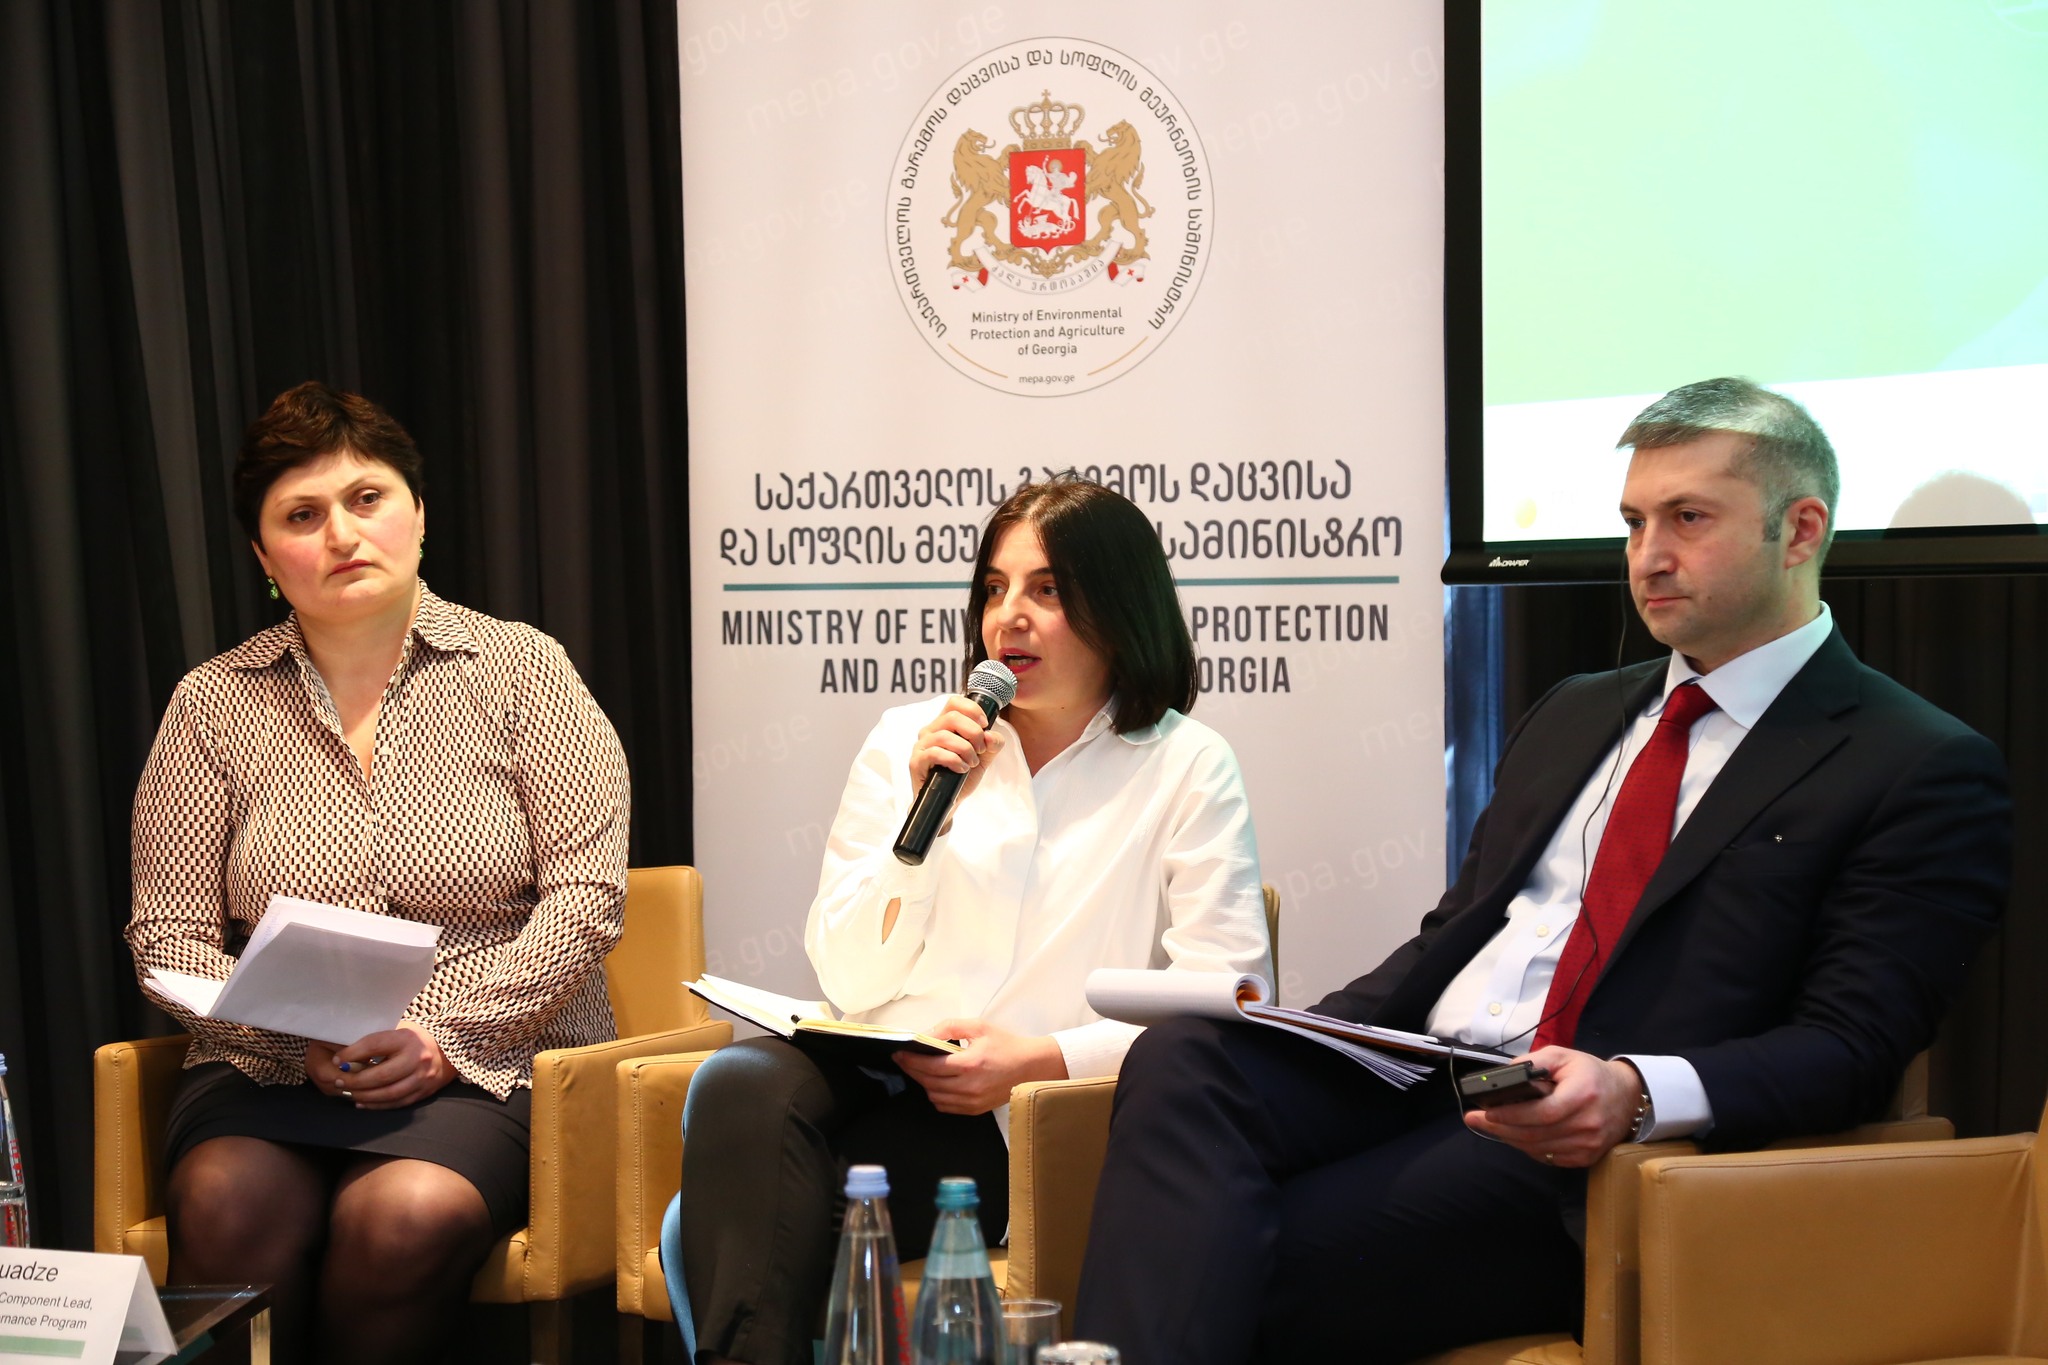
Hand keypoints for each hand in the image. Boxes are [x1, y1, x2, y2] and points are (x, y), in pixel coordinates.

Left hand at [309, 1023, 457, 1110]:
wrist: (450, 1049)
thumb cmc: (416, 1038)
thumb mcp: (399, 1030)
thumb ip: (377, 1042)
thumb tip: (346, 1055)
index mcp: (408, 1038)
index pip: (374, 1046)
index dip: (352, 1054)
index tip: (338, 1060)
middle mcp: (418, 1058)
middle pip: (380, 1075)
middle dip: (355, 1081)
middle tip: (339, 1082)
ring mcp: (422, 1078)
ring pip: (387, 1093)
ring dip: (363, 1096)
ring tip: (348, 1093)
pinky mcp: (424, 1092)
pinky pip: (396, 1103)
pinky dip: (376, 1105)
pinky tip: (362, 1102)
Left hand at [893, 1018, 1067, 1114]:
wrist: (1031, 1067)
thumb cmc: (1006, 1045)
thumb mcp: (979, 1027)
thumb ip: (950, 1027)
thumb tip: (926, 1035)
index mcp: (969, 1064)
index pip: (929, 1065)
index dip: (910, 1060)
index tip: (899, 1054)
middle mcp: (969, 1086)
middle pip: (928, 1082)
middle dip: (912, 1070)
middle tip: (903, 1060)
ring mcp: (972, 1101)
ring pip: (935, 1097)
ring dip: (924, 1083)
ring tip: (921, 1070)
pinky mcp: (975, 1110)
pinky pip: (946, 1106)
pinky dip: (937, 1095)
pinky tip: (937, 1083)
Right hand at [908, 696, 1006, 810]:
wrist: (947, 803)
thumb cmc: (961, 777)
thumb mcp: (983, 759)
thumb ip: (992, 745)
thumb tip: (990, 735)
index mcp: (944, 724)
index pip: (954, 702)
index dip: (972, 709)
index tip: (985, 725)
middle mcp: (930, 731)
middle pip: (952, 716)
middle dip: (973, 732)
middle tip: (981, 749)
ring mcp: (921, 746)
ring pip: (944, 735)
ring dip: (965, 749)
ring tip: (972, 763)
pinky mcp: (916, 762)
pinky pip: (935, 753)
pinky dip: (954, 760)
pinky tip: (962, 769)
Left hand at [1463, 1047, 1642, 1168]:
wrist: (1626, 1096)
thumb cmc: (1590, 1073)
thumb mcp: (1562, 1056)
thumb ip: (1533, 1063)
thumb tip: (1502, 1076)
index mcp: (1582, 1094)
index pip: (1541, 1113)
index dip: (1510, 1115)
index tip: (1485, 1111)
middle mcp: (1587, 1124)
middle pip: (1535, 1134)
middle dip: (1499, 1128)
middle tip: (1474, 1120)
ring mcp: (1589, 1145)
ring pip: (1538, 1149)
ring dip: (1510, 1139)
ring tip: (1490, 1126)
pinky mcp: (1587, 1157)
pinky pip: (1549, 1157)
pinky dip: (1528, 1148)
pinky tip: (1514, 1136)